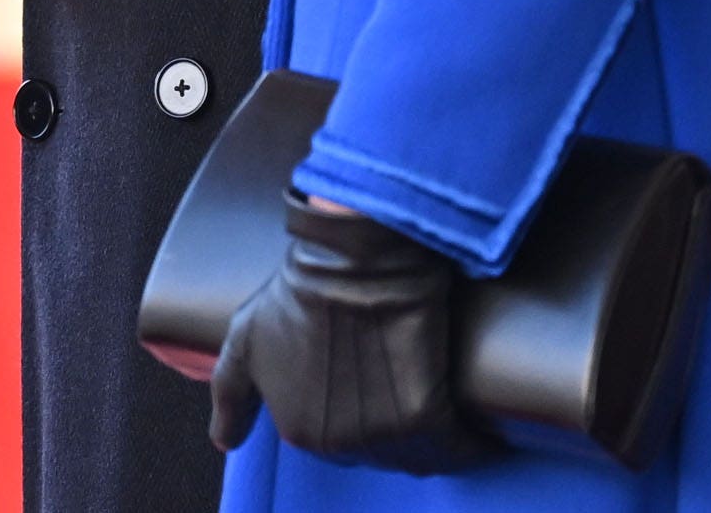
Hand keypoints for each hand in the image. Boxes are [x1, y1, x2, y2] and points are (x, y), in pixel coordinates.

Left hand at [208, 193, 491, 472]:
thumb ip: (231, 394)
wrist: (352, 256)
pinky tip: (486, 433)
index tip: (373, 390)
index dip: (357, 415)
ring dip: (435, 442)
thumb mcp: (246, 338)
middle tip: (408, 390)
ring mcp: (379, 434)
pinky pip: (456, 444)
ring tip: (451, 412)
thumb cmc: (298, 288)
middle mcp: (336, 444)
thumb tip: (224, 443)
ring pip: (418, 454)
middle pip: (378, 451)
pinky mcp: (423, 417)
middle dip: (391, 428)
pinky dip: (473, 442)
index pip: (338, 444)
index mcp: (298, 432)